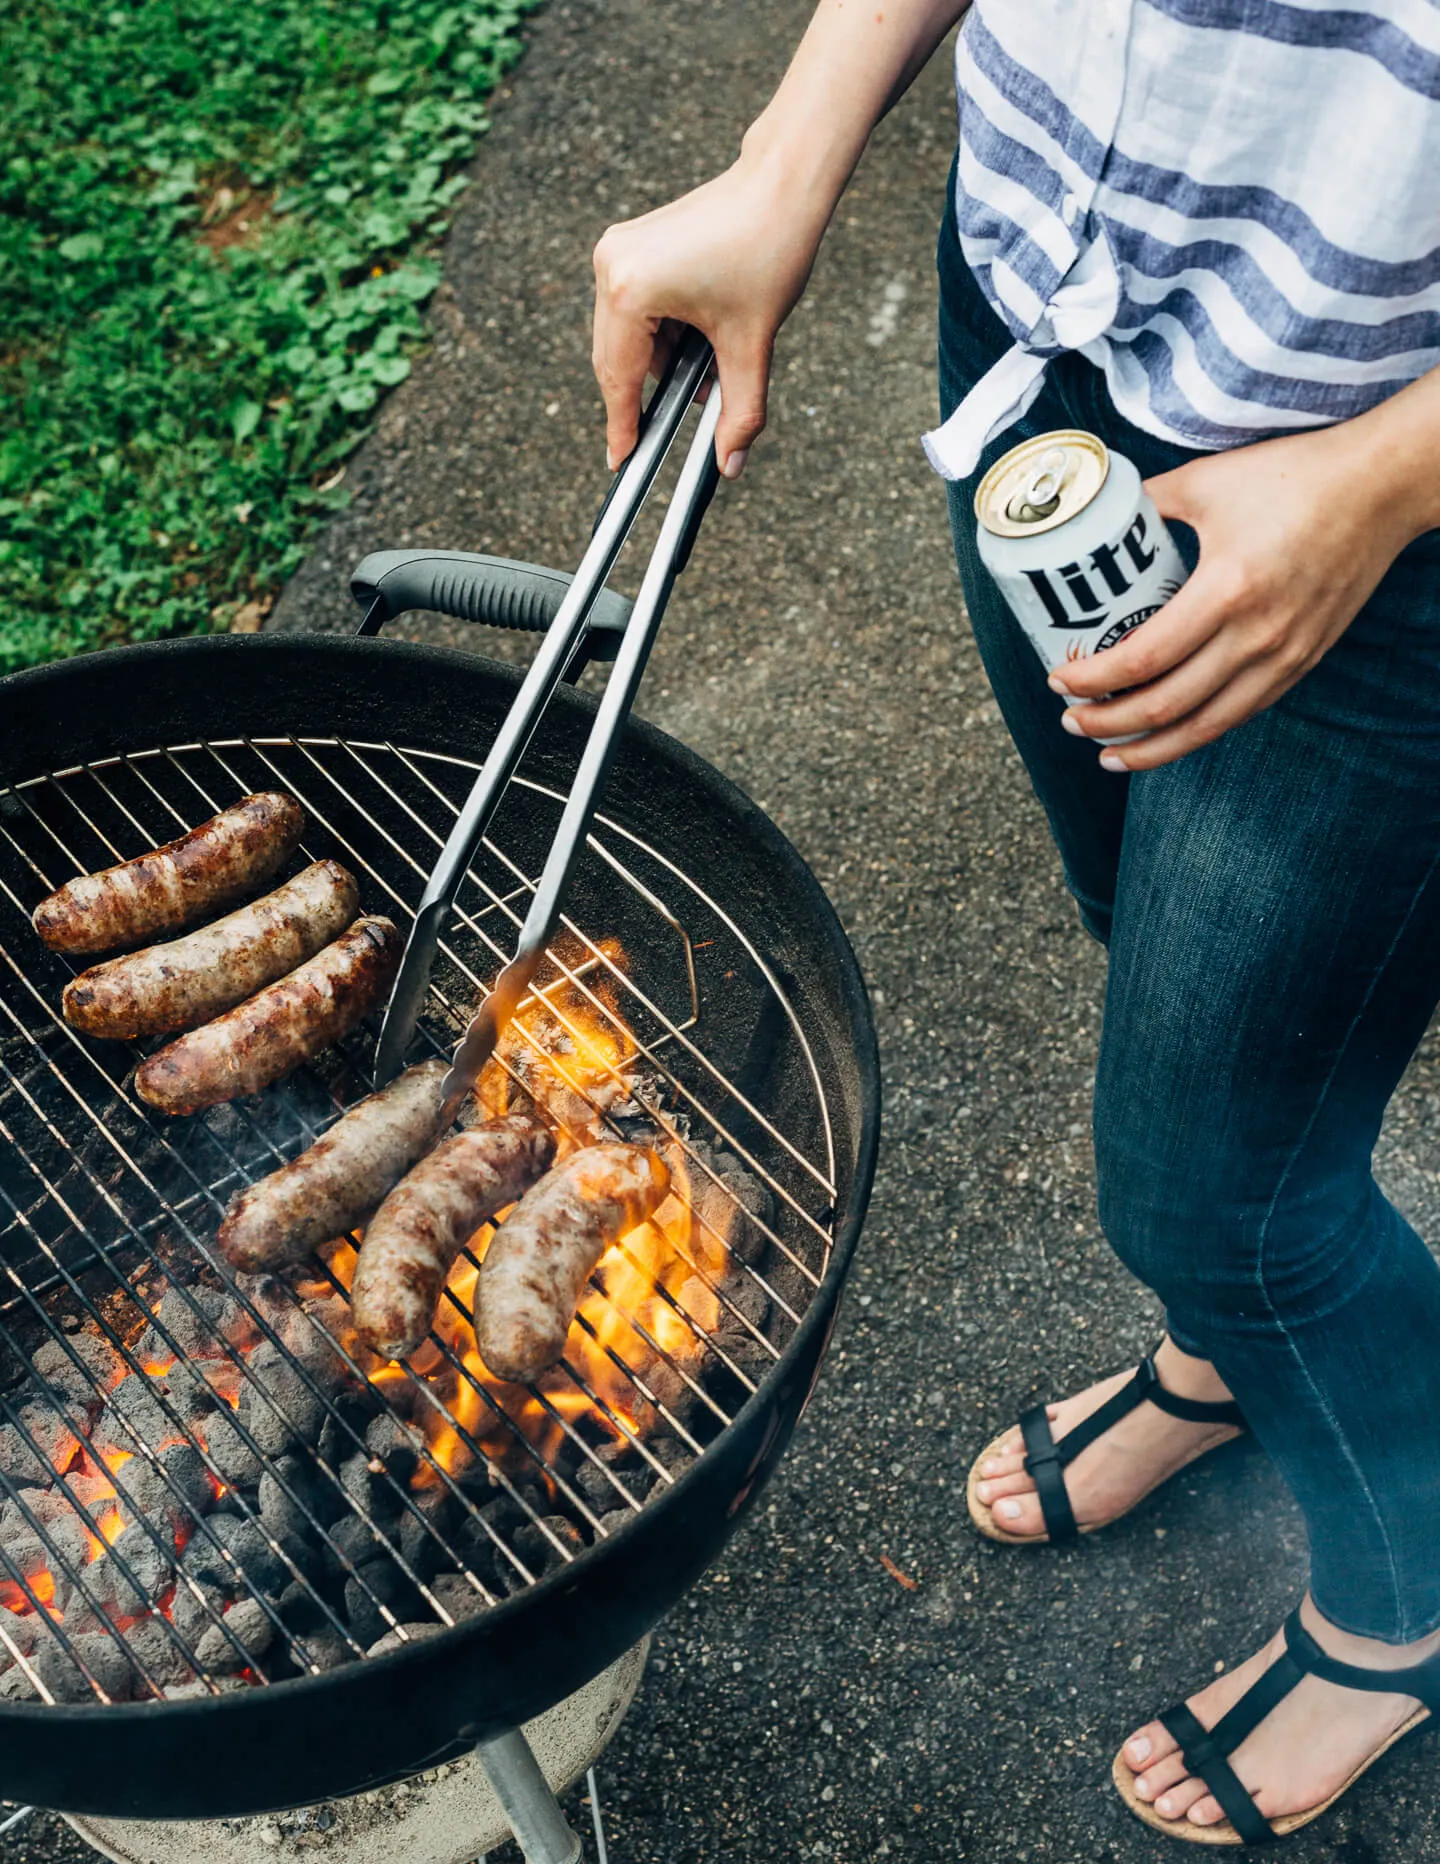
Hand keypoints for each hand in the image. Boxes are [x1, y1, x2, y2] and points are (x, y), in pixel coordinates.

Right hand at [592, 152, 830, 478]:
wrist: (782, 183)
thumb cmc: (769, 250)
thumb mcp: (753, 344)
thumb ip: (740, 411)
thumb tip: (730, 465)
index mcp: (631, 289)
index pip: (620, 378)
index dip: (622, 427)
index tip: (622, 463)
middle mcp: (612, 266)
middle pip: (615, 360)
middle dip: (644, 398)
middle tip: (658, 439)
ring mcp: (617, 251)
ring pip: (628, 338)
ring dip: (661, 365)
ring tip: (708, 376)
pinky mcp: (631, 245)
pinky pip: (635, 311)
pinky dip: (663, 336)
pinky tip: (699, 343)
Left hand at [1049, 422, 1426, 769]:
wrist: (1381, 487)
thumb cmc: (1294, 476)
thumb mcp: (1206, 481)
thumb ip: (1146, 503)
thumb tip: (1097, 523)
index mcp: (1226, 589)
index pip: (1143, 660)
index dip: (1093, 680)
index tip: (1059, 680)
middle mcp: (1257, 635)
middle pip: (1166, 706)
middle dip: (1108, 724)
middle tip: (1070, 721)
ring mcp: (1284, 655)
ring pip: (1205, 726)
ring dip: (1150, 748)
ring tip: (1109, 754)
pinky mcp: (1303, 662)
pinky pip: (1240, 712)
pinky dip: (1196, 732)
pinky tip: (1166, 736)